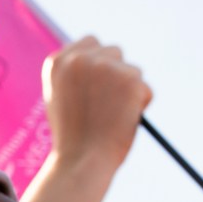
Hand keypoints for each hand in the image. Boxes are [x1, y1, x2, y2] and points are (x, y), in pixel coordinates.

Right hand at [41, 37, 150, 174]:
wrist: (82, 158)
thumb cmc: (73, 136)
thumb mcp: (63, 98)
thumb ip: (77, 77)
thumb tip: (104, 65)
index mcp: (58, 62)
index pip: (91, 42)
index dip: (100, 60)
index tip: (103, 79)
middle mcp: (81, 59)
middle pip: (115, 52)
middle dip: (118, 74)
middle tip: (109, 104)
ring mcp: (106, 67)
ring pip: (132, 71)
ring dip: (129, 90)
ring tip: (111, 116)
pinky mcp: (130, 79)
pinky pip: (145, 89)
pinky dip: (140, 104)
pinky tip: (123, 120)